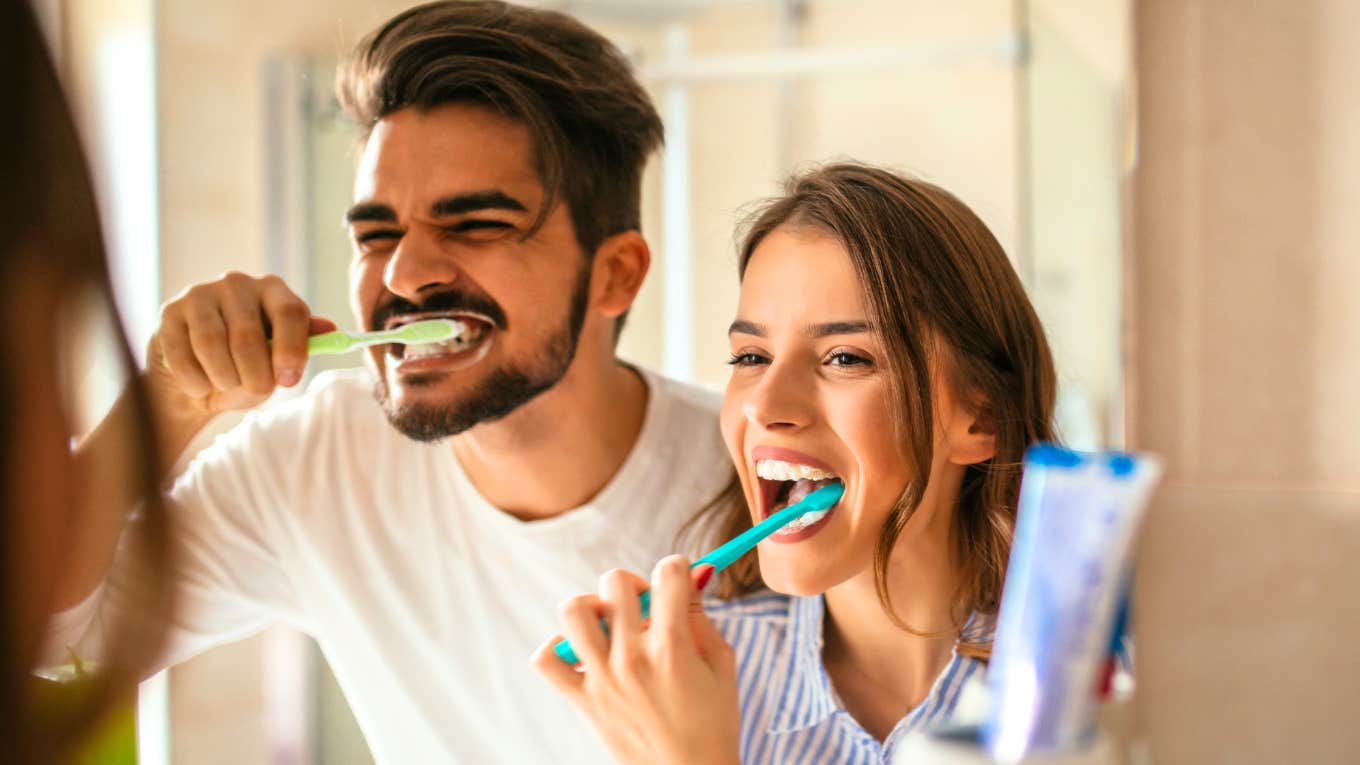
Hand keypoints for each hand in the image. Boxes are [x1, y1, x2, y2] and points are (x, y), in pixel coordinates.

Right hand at [147, 272, 334, 423]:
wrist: (197, 383)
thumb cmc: (247, 368)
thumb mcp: (280, 360)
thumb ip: (302, 346)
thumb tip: (330, 330)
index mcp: (274, 290)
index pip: (290, 312)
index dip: (291, 350)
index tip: (287, 381)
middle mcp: (237, 283)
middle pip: (248, 335)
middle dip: (253, 375)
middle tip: (255, 390)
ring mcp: (200, 294)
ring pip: (212, 343)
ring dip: (223, 378)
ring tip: (226, 386)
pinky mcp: (169, 312)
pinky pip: (182, 354)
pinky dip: (194, 381)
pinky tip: (200, 387)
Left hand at [532, 556, 739, 764]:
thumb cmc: (714, 724)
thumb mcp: (721, 664)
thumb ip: (702, 616)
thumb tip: (691, 573)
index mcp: (672, 646)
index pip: (668, 573)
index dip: (677, 567)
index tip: (677, 578)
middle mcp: (632, 657)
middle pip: (615, 582)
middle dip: (634, 583)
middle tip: (644, 606)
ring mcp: (602, 678)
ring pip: (573, 610)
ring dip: (591, 606)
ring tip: (609, 624)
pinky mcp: (582, 701)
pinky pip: (546, 659)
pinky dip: (558, 647)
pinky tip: (583, 652)